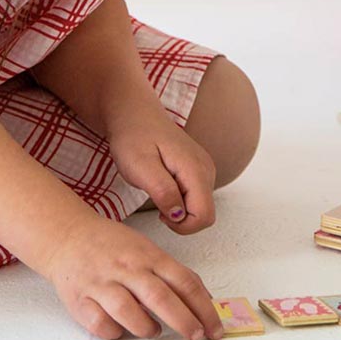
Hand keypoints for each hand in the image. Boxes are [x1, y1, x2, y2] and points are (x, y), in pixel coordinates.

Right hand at [44, 214, 223, 339]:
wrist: (70, 236)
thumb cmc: (113, 245)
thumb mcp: (147, 249)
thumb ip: (171, 272)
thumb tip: (201, 298)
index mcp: (149, 255)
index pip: (184, 281)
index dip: (203, 306)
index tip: (214, 326)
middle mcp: (128, 268)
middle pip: (161, 298)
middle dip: (184, 321)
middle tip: (198, 336)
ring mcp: (103, 283)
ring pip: (128, 312)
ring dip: (146, 328)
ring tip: (154, 331)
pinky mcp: (80, 299)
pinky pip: (100, 324)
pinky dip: (114, 332)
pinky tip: (121, 330)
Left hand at [107, 103, 216, 234]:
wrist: (134, 113)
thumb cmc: (133, 137)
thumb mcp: (140, 167)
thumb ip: (163, 192)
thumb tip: (179, 215)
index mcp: (195, 169)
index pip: (205, 216)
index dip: (182, 226)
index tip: (160, 215)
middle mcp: (206, 169)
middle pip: (206, 213)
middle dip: (181, 220)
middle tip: (156, 203)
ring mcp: (204, 167)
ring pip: (201, 206)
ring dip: (179, 210)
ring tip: (156, 191)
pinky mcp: (198, 168)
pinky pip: (197, 196)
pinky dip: (180, 200)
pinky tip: (163, 186)